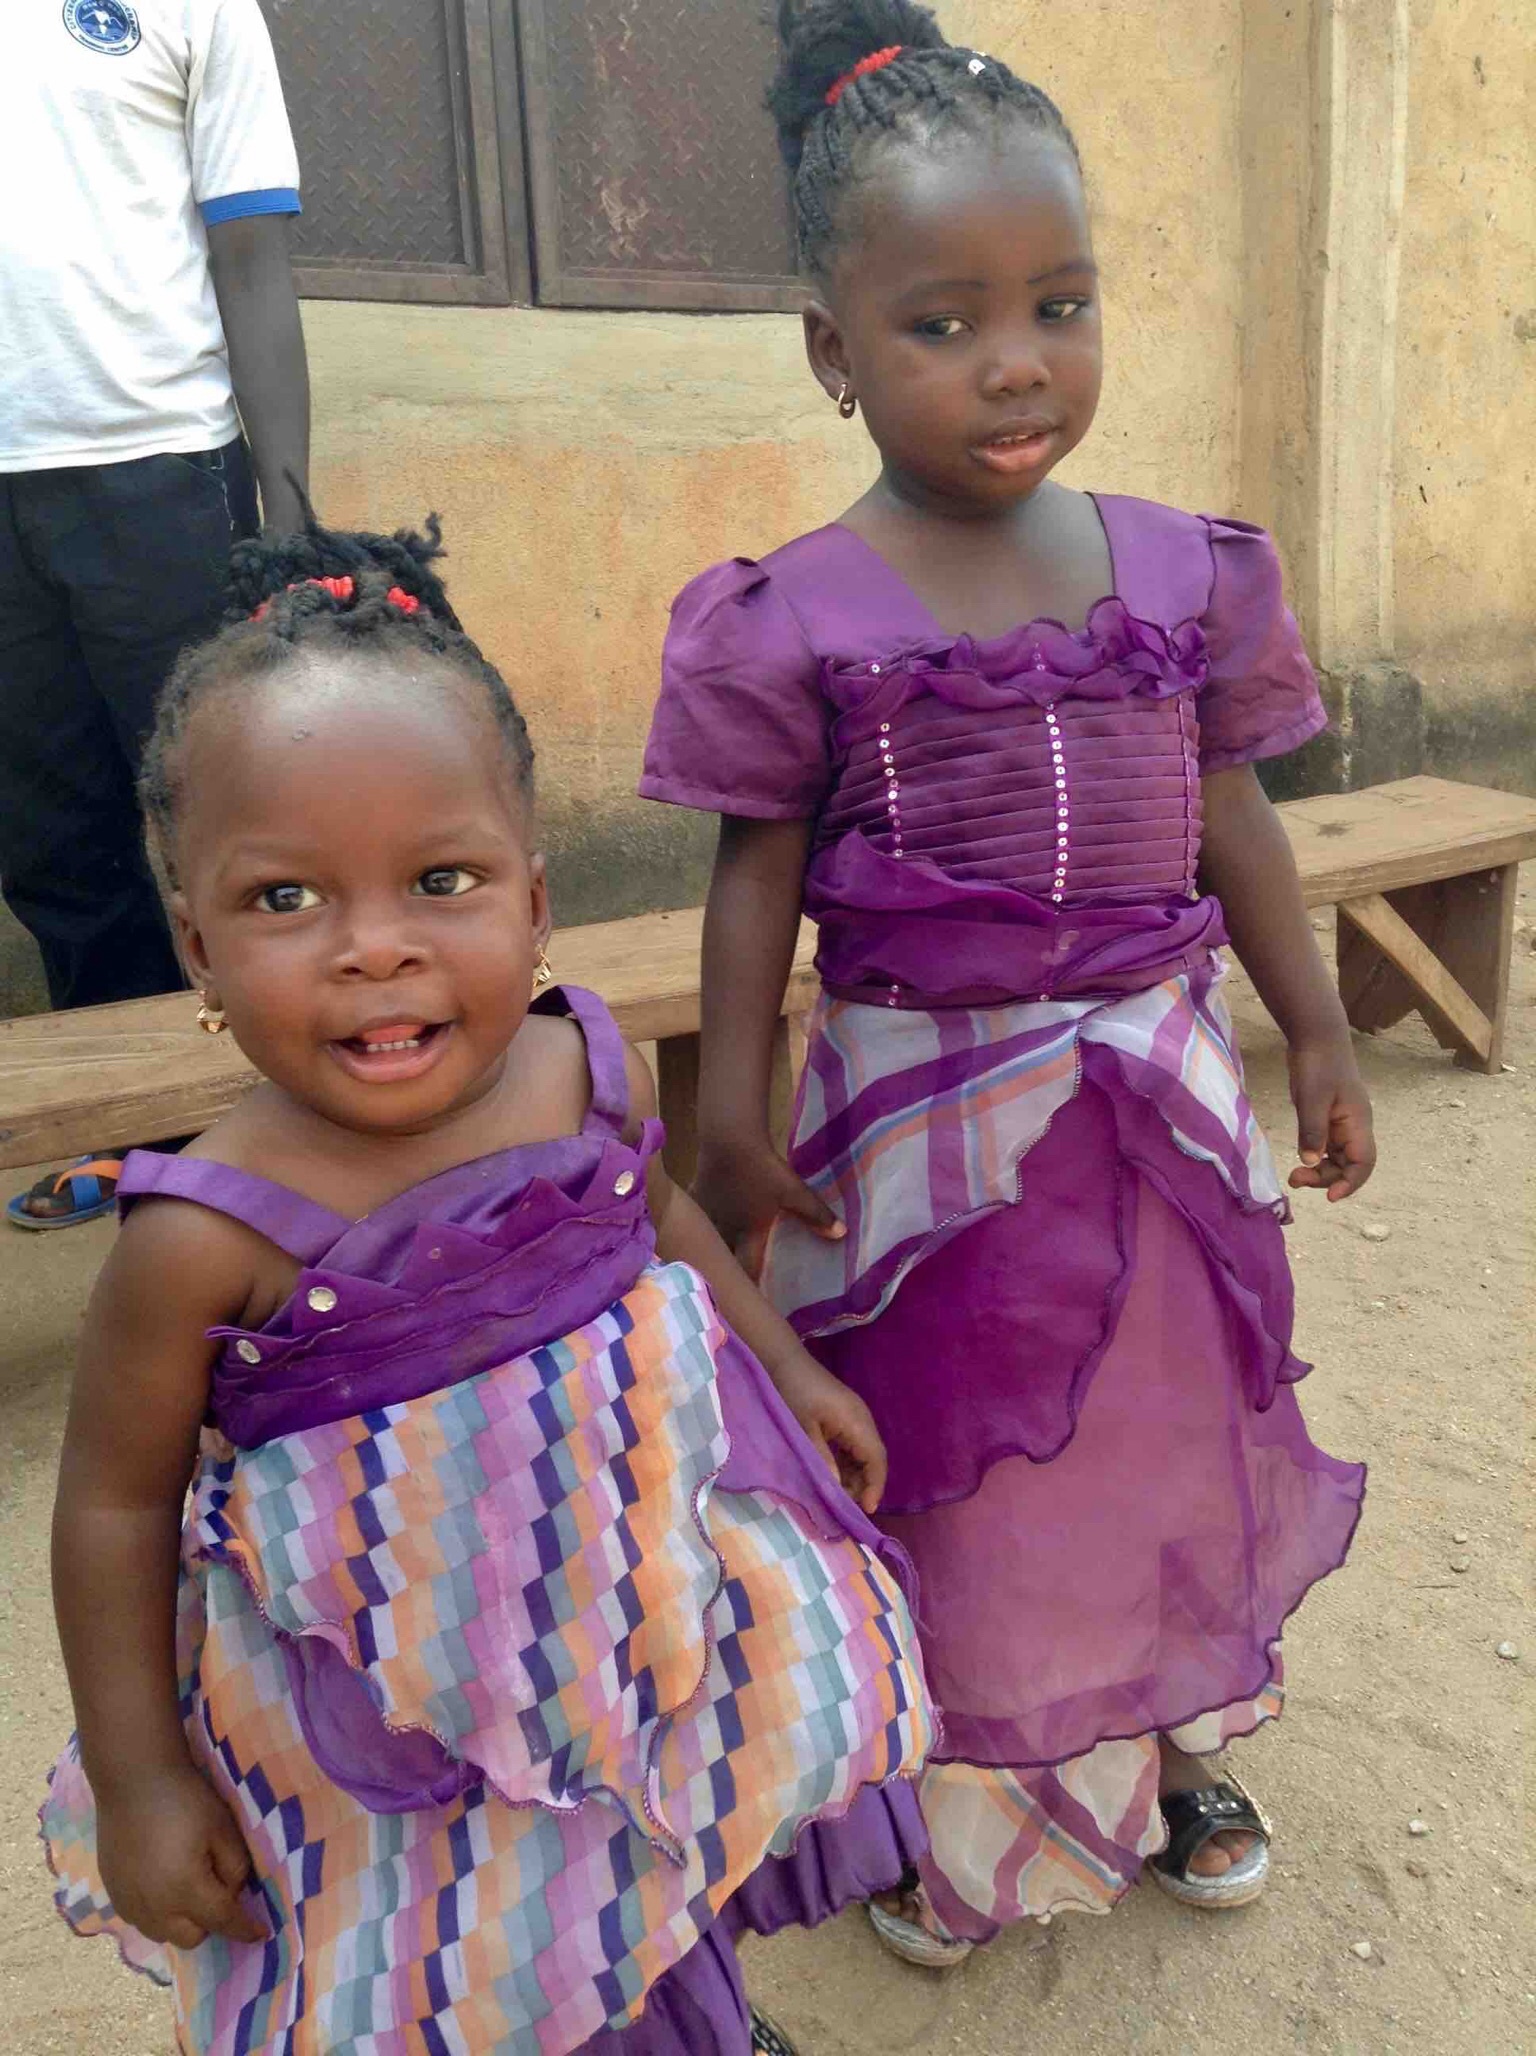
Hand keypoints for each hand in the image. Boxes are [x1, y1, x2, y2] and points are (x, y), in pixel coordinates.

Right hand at [96, 1764, 265, 1949]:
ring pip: (164, 1934)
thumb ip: (235, 1867)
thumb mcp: (223, 1828)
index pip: (222, 1921)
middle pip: (192, 1937)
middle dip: (210, 1923)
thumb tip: (233, 1893)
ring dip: (182, 1921)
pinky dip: (158, 1913)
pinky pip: (142, 1920)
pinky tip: (162, 1884)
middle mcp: (154, 1908)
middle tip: (218, 1893)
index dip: (244, 1929)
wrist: (133, 1781)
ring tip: (188, 1888)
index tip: (260, 1933)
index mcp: (185, 1889)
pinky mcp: (113, 1895)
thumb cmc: (185, 1800)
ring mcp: (129, 1904)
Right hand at [693, 1139, 843, 1281]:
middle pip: (721, 1262)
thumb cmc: (762, 1170)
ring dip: (709, 1255)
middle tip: (733, 1289)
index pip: (746, 1270)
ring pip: (704, 1244)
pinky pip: (694, 1221)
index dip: (749, 1288)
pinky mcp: (695, 1198)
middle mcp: (723, 1231)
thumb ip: (816, 1214)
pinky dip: (696, 1229)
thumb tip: (841, 1234)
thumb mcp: (793, 1191)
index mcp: (747, 1234)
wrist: (728, 1139)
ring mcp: (706, 1215)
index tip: (753, 1302)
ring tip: (711, 1266)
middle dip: (726, 1276)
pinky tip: (692, 1231)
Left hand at [770, 1351, 888, 1513]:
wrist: (783, 1360)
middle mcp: (862, 1420)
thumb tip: (837, 1489)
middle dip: (863, 1484)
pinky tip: (831, 1475)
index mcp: (857, 1421)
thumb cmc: (793, 1391)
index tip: (867, 1509)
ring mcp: (854, 1418)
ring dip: (854, 1475)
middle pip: (873, 1459)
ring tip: (836, 1495)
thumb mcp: (803, 1428)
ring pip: (863, 1454)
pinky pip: (852, 1446)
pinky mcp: (844, 1418)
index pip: (877, 1459)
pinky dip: (846, 1464)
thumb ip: (821, 1459)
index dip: (875, 1486)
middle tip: (845, 1506)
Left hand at [1286, 1033, 1375, 1200]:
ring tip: (1294, 1175)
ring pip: (1337, 1158)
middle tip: (1296, 1179)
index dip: (1351, 1183)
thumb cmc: (1317, 1064)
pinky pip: (1326, 1146)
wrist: (1316, 1036)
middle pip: (1349, 1165)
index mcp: (1357, 1122)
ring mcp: (1342, 1123)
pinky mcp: (1328, 1118)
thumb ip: (1312, 1131)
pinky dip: (1315, 1157)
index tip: (1330, 1197)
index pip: (1364, 1163)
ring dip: (1319, 1170)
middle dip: (1326, 1178)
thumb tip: (1309, 1162)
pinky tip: (1299, 1158)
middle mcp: (1354, 1126)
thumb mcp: (1312, 1098)